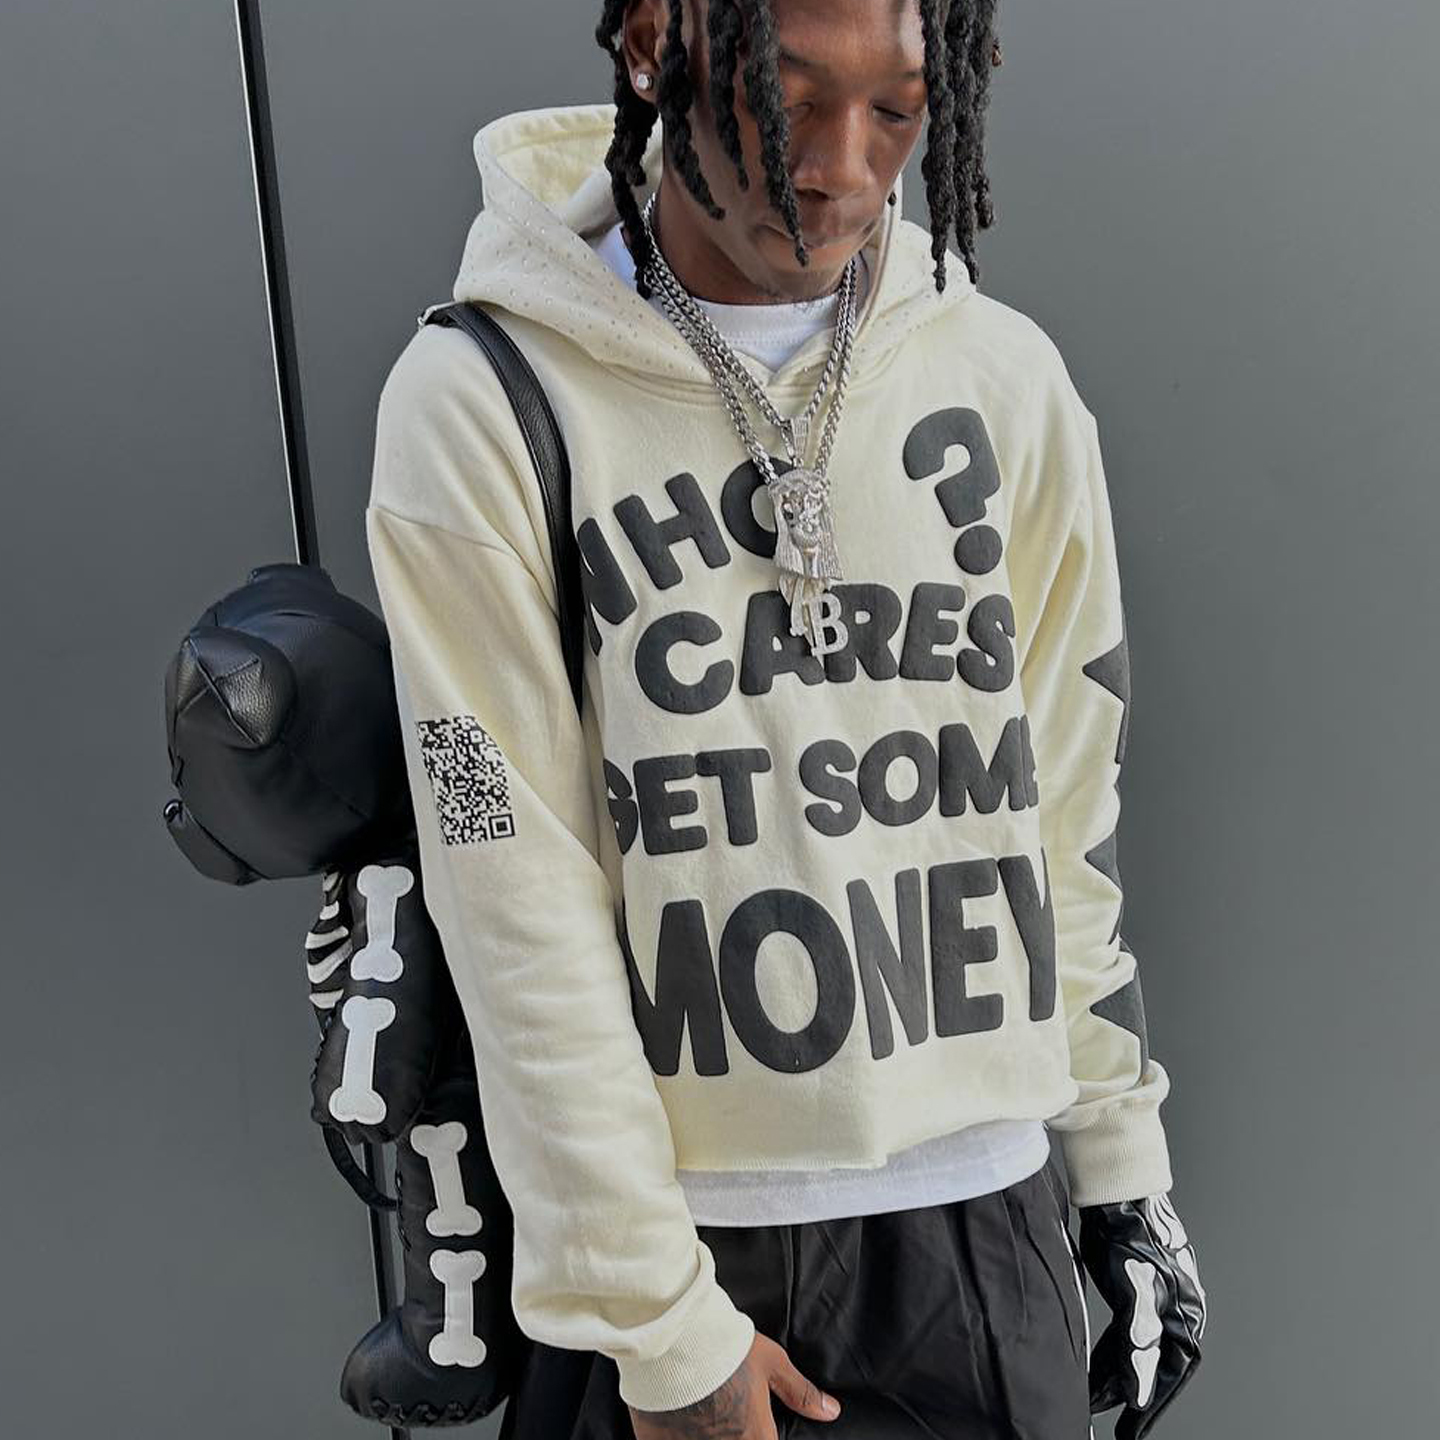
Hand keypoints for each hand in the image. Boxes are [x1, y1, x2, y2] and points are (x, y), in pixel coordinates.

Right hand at [627, 1330, 840, 1439]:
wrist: (677, 1338)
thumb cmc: (727, 1349)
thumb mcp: (772, 1363)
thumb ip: (800, 1392)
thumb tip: (831, 1412)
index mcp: (755, 1437)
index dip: (763, 1435)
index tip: (754, 1424)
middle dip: (733, 1433)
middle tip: (724, 1413)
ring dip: (706, 1434)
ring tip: (703, 1415)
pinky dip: (678, 1434)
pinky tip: (679, 1420)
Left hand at [1077, 1191, 1205, 1438]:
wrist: (1115, 1184)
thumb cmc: (1127, 1229)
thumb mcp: (1132, 1287)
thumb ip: (1136, 1338)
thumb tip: (1138, 1386)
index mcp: (1184, 1311)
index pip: (1171, 1371)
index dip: (1151, 1402)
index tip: (1132, 1430)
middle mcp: (1176, 1307)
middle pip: (1154, 1363)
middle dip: (1130, 1393)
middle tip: (1110, 1420)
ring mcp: (1156, 1297)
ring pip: (1136, 1349)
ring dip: (1116, 1374)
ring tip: (1092, 1397)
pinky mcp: (1133, 1287)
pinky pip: (1124, 1331)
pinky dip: (1110, 1351)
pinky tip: (1093, 1364)